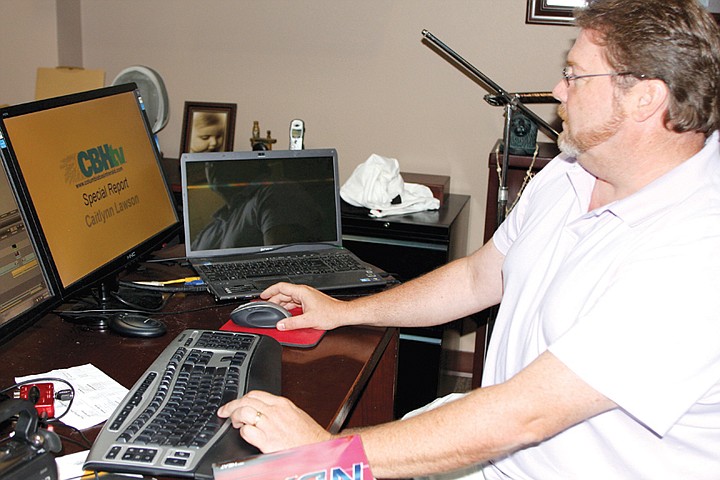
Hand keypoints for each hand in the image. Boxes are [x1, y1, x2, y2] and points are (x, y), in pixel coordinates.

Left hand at [217, 390, 331, 452]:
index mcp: (282, 403)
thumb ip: (279, 410)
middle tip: (225, 412)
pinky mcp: (268, 441)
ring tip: (234, 423)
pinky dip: (242, 432)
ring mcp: (270, 426)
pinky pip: (247, 432)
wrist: (318, 449)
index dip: (241, 398)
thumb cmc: (309, 435)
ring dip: (235, 417)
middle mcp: (275, 412)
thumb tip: (264, 409)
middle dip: (232, 405)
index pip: (255, 394)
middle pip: (246, 401)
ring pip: (244, 412)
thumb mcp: (295, 414)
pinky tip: (245, 434)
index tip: (235, 403)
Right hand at [260, 282, 348, 330]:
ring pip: (289, 298)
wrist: (342, 314)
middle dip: (274, 300)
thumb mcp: (308, 320)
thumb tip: (280, 325)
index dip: (270, 291)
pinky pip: (294, 302)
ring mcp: (306, 297)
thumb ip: (292, 323)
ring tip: (274, 311)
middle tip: (266, 307)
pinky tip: (286, 314)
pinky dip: (288, 307)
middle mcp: (303, 292)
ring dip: (281, 304)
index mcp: (302, 292)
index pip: (281, 287)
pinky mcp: (309, 302)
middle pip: (284, 293)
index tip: (262, 296)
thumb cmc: (330, 313)